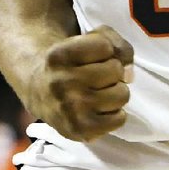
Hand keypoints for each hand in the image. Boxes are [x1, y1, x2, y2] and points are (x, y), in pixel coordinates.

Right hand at [29, 25, 132, 141]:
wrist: (39, 90)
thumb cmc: (70, 62)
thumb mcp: (87, 39)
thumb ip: (115, 43)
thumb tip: (129, 74)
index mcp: (59, 55)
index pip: (105, 46)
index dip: (105, 49)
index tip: (91, 56)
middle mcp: (61, 82)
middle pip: (116, 70)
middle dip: (112, 71)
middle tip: (96, 76)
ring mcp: (69, 109)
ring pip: (122, 95)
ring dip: (116, 92)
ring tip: (100, 92)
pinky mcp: (79, 130)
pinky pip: (120, 119)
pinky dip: (115, 113)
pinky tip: (100, 109)